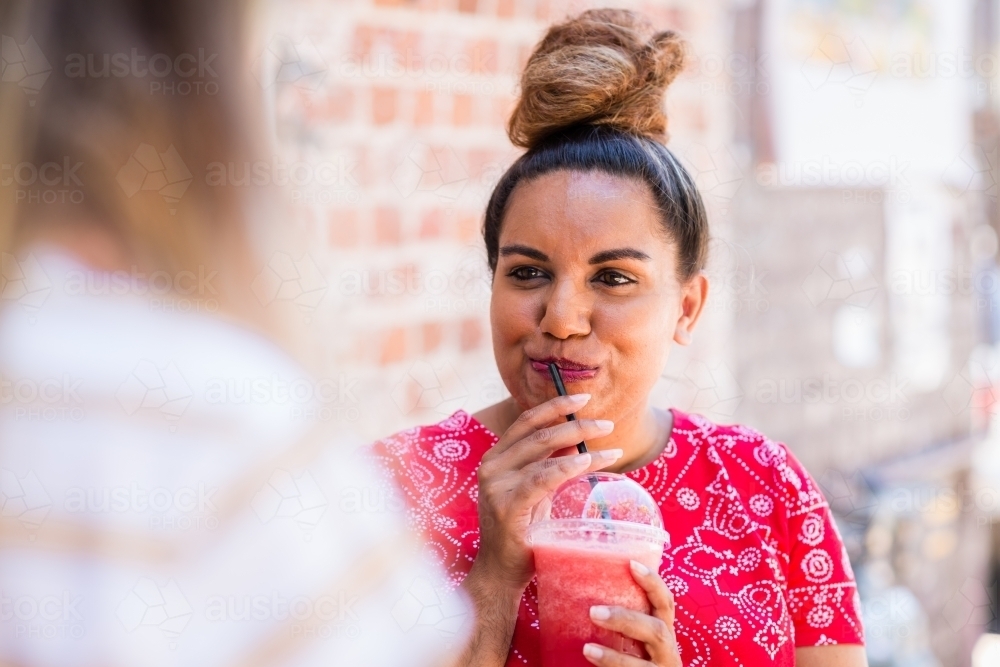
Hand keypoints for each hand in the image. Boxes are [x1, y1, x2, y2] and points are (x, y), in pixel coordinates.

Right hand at [472, 393, 621, 590]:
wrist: (501, 571)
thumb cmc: (522, 531)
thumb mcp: (534, 490)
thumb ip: (547, 465)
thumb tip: (577, 440)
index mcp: (496, 458)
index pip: (526, 422)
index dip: (554, 406)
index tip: (582, 398)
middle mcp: (492, 466)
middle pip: (537, 432)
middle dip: (574, 423)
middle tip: (605, 424)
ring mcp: (496, 485)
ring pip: (542, 451)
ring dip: (579, 442)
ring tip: (610, 445)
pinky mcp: (507, 505)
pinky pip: (542, 478)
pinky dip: (568, 467)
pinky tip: (589, 462)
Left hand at [584, 560, 681, 666]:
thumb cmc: (635, 660)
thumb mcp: (635, 641)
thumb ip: (621, 623)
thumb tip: (580, 602)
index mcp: (663, 633)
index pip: (665, 603)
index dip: (653, 583)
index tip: (631, 564)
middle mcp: (668, 653)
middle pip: (656, 632)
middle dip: (626, 620)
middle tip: (593, 611)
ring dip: (614, 659)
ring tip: (587, 650)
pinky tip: (591, 666)